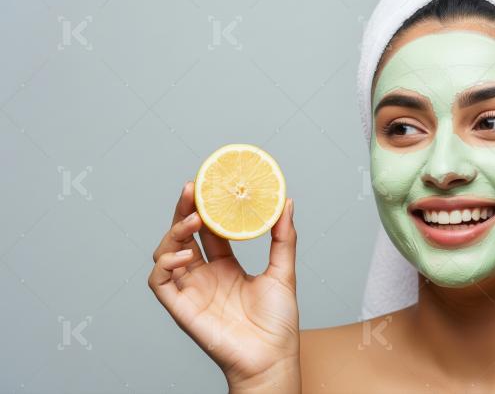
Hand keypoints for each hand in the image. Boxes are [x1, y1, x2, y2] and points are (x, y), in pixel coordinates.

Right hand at [148, 182, 299, 392]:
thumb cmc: (277, 323)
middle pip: (185, 235)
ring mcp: (191, 290)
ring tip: (194, 220)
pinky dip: (164, 264)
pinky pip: (159, 282)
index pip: (209, 230)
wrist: (271, 358)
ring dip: (175, 232)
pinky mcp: (180, 307)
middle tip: (192, 188)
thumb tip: (287, 204)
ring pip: (166, 253)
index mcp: (226, 267)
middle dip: (184, 210)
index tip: (210, 185)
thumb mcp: (283, 272)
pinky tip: (184, 254)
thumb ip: (284, 238)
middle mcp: (205, 276)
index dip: (206, 208)